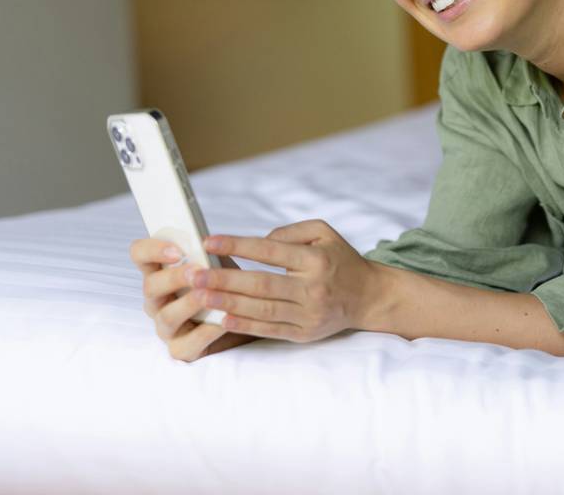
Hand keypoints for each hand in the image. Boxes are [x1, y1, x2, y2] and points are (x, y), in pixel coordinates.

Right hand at [129, 237, 255, 361]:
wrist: (248, 318)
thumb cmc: (226, 285)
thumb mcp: (218, 264)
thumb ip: (207, 254)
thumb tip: (206, 243)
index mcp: (160, 273)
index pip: (140, 255)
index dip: (152, 249)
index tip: (177, 249)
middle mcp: (157, 301)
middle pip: (151, 287)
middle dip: (174, 277)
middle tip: (197, 271)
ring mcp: (166, 327)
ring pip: (167, 316)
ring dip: (188, 304)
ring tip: (207, 295)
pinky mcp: (181, 349)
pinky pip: (188, 344)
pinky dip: (206, 332)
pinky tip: (222, 321)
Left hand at [191, 220, 380, 343]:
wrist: (369, 296)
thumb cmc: (340, 259)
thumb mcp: (324, 233)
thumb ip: (290, 232)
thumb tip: (257, 240)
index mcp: (316, 259)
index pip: (270, 250)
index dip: (238, 245)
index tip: (209, 241)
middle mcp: (313, 287)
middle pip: (262, 283)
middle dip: (225, 279)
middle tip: (194, 275)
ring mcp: (310, 313)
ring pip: (263, 309)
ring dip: (228, 303)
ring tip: (201, 297)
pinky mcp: (305, 333)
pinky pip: (271, 330)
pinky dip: (246, 325)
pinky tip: (223, 319)